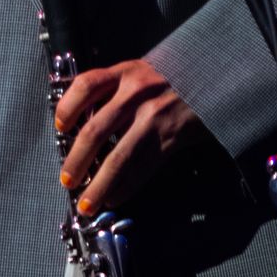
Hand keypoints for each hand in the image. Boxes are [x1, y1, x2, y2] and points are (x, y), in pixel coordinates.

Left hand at [54, 59, 202, 219]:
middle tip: (67, 180)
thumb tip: (83, 124)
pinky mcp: (171, 138)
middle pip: (96, 130)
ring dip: (99, 185)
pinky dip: (125, 187)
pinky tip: (115, 197)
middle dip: (77, 160)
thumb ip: (115, 91)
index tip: (60, 127)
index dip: (68, 107)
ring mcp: (154, 117)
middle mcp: (137, 93)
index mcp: (126, 73)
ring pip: (118, 157)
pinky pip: (142, 169)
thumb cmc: (172, 79)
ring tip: (88, 203)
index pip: (87, 86)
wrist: (216, 80)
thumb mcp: (142, 72)